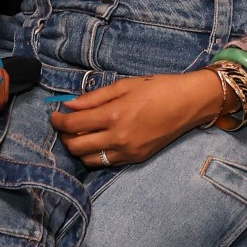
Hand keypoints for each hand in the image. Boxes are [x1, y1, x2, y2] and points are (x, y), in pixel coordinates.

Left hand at [48, 71, 230, 166]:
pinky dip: (97, 154)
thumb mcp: (125, 85)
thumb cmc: (159, 88)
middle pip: (76, 146)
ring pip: (89, 159)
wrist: (191, 103)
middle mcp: (119, 137)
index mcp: (114, 115)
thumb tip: (70, 105)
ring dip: (79, 148)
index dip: (58, 120)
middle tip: (65, 126)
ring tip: (82, 135)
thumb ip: (95, 97)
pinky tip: (101, 141)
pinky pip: (107, 162)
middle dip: (64, 136)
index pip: (73, 124)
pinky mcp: (137, 158)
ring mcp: (128, 151)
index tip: (55, 115)